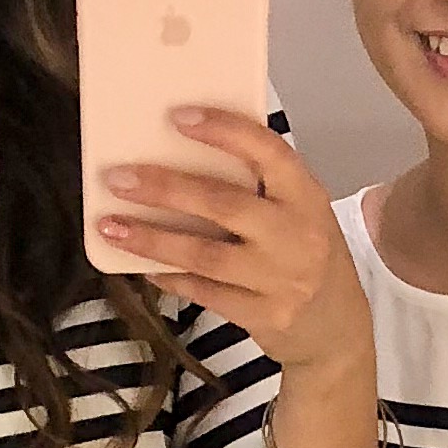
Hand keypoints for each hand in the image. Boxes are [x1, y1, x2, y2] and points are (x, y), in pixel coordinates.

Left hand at [99, 108, 372, 386]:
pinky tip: (141, 264)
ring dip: (152, 239)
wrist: (337, 330)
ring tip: (110, 225)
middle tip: (118, 177)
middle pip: (224, 204)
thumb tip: (185, 150)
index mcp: (306, 196)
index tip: (177, 117)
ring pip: (205, 255)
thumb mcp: (301, 211)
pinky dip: (170, 277)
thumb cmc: (307, 254)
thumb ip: (260, 185)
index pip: (267, 153)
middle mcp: (297, 235)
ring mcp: (280, 280)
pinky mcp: (263, 316)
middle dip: (166, 188)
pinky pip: (204, 292)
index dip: (224, 132)